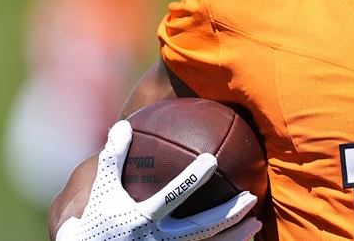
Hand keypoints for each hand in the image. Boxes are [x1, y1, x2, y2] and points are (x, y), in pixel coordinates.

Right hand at [55, 120, 261, 240]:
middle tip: (251, 196)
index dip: (191, 180)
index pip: (171, 197)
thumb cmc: (97, 219)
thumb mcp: (102, 188)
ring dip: (234, 236)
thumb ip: (114, 157)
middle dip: (227, 214)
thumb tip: (122, 124)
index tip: (211, 159)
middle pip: (200, 228)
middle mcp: (157, 239)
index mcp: (143, 218)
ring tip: (257, 222)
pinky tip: (244, 238)